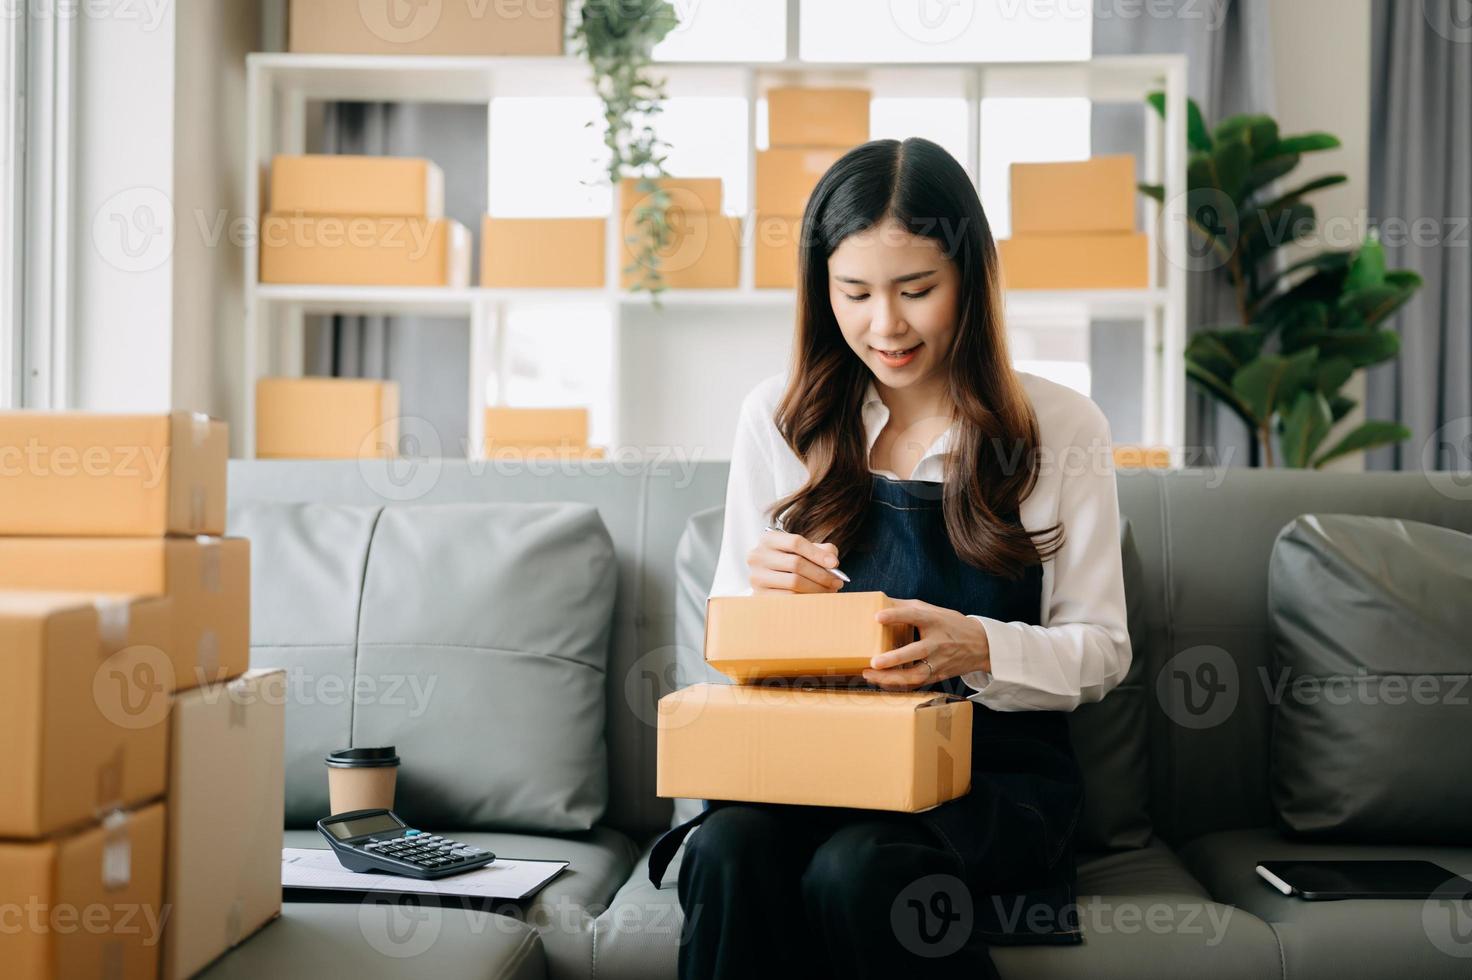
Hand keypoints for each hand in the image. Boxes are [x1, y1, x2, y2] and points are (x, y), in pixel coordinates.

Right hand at [748, 529, 843, 593]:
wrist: (769, 580)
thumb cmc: (790, 562)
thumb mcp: (803, 551)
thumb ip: (820, 549)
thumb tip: (832, 559)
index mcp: (769, 539)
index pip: (795, 542)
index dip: (817, 553)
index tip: (835, 564)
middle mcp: (758, 556)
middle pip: (796, 563)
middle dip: (821, 574)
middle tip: (837, 582)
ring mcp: (757, 577)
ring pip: (794, 582)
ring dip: (817, 588)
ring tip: (830, 590)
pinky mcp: (759, 596)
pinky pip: (788, 598)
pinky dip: (806, 598)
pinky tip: (817, 598)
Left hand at [862, 599, 990, 689]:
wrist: (981, 645)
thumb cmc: (950, 625)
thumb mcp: (933, 610)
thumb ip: (906, 607)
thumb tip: (878, 602)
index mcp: (935, 621)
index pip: (915, 616)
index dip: (896, 615)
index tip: (877, 616)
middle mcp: (937, 643)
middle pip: (917, 651)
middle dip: (895, 658)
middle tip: (874, 662)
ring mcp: (939, 662)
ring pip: (916, 674)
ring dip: (892, 678)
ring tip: (870, 676)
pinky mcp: (938, 676)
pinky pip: (917, 684)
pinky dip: (898, 686)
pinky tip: (881, 683)